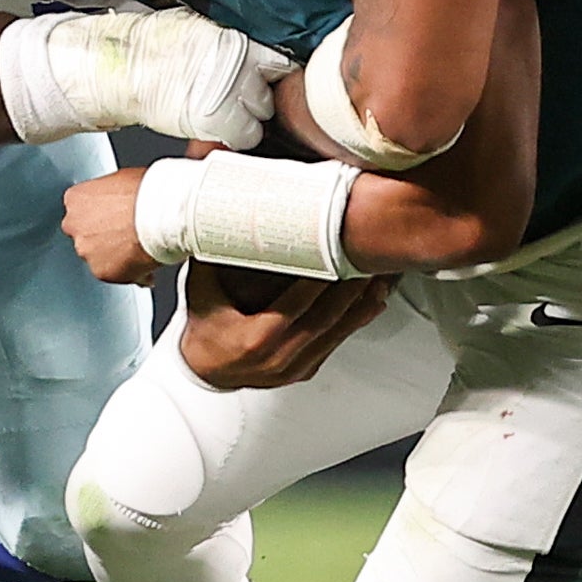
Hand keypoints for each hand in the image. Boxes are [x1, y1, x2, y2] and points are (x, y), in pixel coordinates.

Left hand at [61, 167, 155, 283]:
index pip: (81, 207)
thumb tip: (120, 199)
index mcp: (76, 198)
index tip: (113, 213)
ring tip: (139, 247)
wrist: (159, 216)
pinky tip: (144, 260)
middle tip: (126, 230)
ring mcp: (86, 250)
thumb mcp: (123, 179)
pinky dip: (127, 270)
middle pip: (85, 233)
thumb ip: (111, 193)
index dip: (100, 212)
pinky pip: (114, 273)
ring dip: (114, 254)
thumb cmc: (146, 193)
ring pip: (97, 255)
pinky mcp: (101, 272)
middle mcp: (74, 225)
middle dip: (102, 234)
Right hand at [158, 28, 294, 148]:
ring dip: (248, 116)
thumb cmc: (153, 48)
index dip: (272, 73)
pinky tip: (218, 126)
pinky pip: (245, 137)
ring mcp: (230, 97)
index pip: (279, 63)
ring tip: (223, 109)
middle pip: (271, 91)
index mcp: (238, 42)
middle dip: (256, 95)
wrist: (125, 71)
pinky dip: (235, 135)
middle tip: (235, 95)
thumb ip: (233, 43)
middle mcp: (239, 69)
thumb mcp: (201, 29)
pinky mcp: (218, 123)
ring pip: (262, 116)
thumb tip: (256, 51)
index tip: (266, 79)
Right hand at [177, 263, 390, 389]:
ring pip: (337, 333)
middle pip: (325, 319)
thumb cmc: (204, 324)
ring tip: (381, 276)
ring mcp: (294, 369)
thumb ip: (213, 252)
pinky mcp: (305, 370)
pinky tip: (374, 300)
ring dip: (362, 304)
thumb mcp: (200, 288)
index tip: (337, 254)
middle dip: (351, 288)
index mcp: (254, 339)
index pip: (296, 305)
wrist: (204, 370)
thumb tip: (220, 210)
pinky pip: (336, 343)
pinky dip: (356, 320)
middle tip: (369, 259)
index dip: (320, 280)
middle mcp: (278, 359)